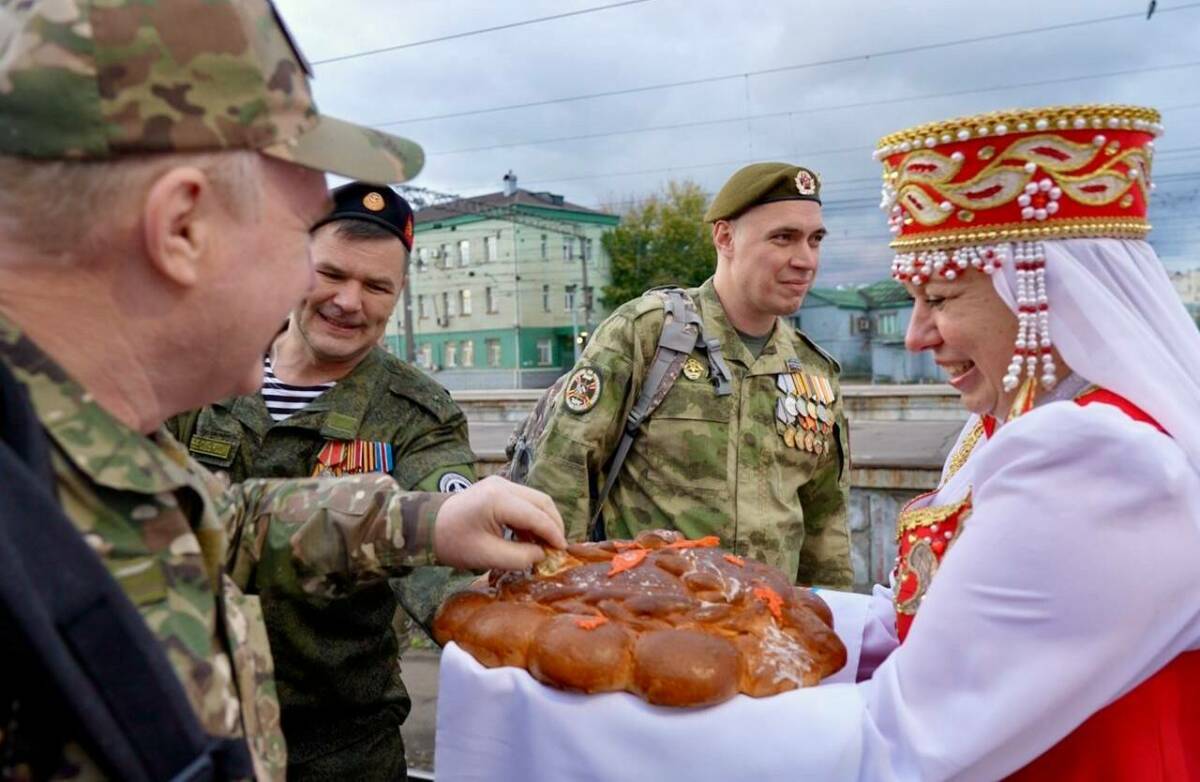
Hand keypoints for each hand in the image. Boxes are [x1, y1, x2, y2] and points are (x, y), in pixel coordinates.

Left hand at [433, 476, 565, 570]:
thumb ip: (520, 557)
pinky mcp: (498, 488)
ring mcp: (500, 484)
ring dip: (544, 521)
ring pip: (536, 500)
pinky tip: (530, 537)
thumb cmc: (453, 543)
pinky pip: (524, 501)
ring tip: (545, 545)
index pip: (537, 515)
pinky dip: (532, 518)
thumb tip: (542, 555)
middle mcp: (503, 485)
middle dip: (554, 525)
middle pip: (542, 502)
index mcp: (499, 500)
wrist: (426, 527)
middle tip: (558, 548)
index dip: (553, 534)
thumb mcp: (487, 556)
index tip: (562, 552)